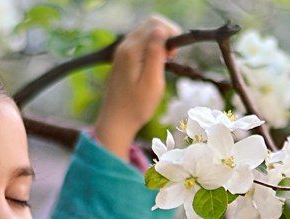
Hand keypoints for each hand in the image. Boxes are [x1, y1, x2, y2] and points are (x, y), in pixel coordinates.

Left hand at [93, 14, 181, 159]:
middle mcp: (124, 46)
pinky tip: (153, 65)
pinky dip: (151, 48)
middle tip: (170, 58)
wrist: (116, 122)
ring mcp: (121, 52)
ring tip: (164, 62)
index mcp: (132, 50)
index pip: (156, 24)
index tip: (173, 56)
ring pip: (145, 32)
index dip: (171, 34)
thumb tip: (160, 30)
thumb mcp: (152, 82)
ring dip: (159, 42)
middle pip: (150, 24)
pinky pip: (139, 43)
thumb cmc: (136, 107)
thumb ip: (155, 54)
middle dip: (166, 35)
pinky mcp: (122, 59)